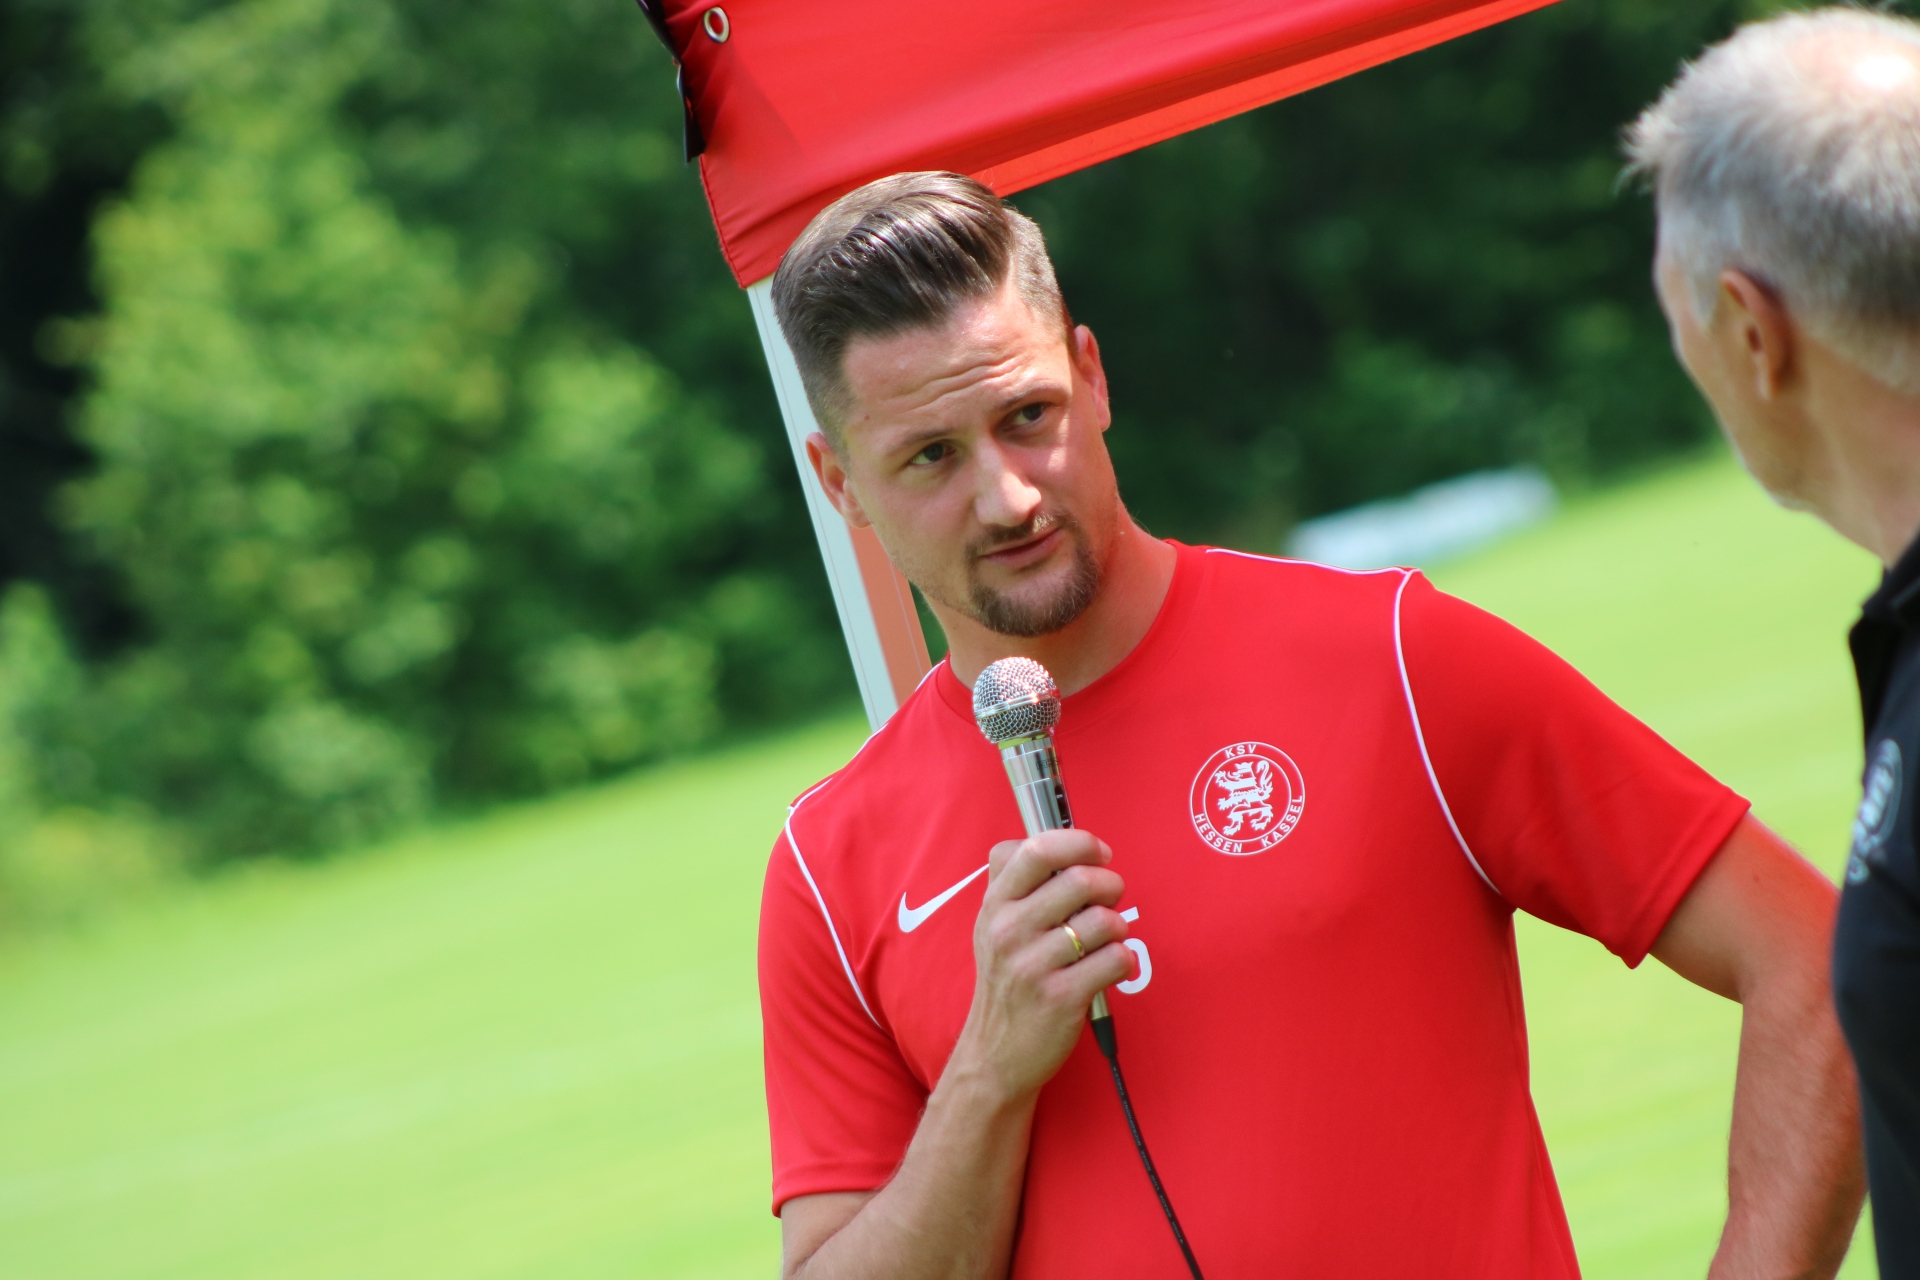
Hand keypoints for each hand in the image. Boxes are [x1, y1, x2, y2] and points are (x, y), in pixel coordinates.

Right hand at [948, 829, 1132, 1102]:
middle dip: (1110, 885)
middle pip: (1080, 880)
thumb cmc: (1005, 983)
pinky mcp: (1060, 998)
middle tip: (1110, 899)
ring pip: (1104, 921)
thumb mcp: (992, 926)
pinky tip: (1110, 968)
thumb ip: (1016, 882)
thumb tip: (1059, 840)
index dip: (1078, 842)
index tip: (1098, 854)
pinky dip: (1123, 961)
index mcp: (994, 905)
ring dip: (1118, 927)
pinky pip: (1115, 960)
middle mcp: (1008, 931)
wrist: (994, 1054)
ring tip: (1108, 940)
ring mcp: (1033, 965)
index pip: (1036, 849)